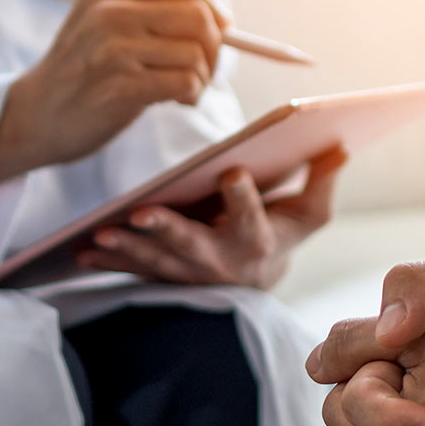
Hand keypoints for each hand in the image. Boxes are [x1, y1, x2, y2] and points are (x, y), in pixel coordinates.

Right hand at [0, 0, 229, 166]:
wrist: (34, 116)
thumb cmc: (82, 72)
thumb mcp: (103, 23)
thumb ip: (152, 12)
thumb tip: (222, 20)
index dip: (212, 8)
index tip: (218, 32)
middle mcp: (110, 12)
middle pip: (199, 17)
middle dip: (214, 47)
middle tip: (203, 70)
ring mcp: (114, 49)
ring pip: (196, 53)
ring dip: (202, 78)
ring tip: (183, 90)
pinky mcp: (122, 87)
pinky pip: (186, 83)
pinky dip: (191, 95)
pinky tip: (175, 102)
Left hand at [77, 148, 346, 288]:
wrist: (256, 281)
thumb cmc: (282, 233)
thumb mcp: (310, 214)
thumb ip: (323, 181)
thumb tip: (340, 144)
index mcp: (258, 242)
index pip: (252, 219)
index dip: (243, 198)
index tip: (233, 171)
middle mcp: (222, 262)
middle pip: (194, 246)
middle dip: (166, 231)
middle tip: (141, 213)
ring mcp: (190, 273)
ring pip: (157, 261)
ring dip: (127, 249)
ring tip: (99, 234)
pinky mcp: (166, 275)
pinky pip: (136, 270)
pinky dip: (110, 262)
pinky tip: (84, 250)